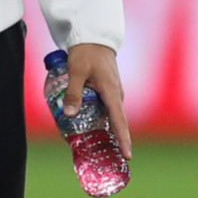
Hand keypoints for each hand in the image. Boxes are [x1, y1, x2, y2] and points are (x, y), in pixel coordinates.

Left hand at [64, 42, 131, 157]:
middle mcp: (115, 96)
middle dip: (111, 141)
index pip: (120, 121)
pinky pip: (102, 110)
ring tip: (88, 146)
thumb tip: (70, 115)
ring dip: (99, 130)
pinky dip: (95, 119)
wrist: (93, 37)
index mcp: (112, 93)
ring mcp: (112, 94)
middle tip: (103, 159)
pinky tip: (84, 126)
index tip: (128, 156)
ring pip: (107, 117)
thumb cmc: (86, 52)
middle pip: (114, 124)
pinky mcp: (106, 92)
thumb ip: (73, 92)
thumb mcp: (76, 71)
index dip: (124, 139)